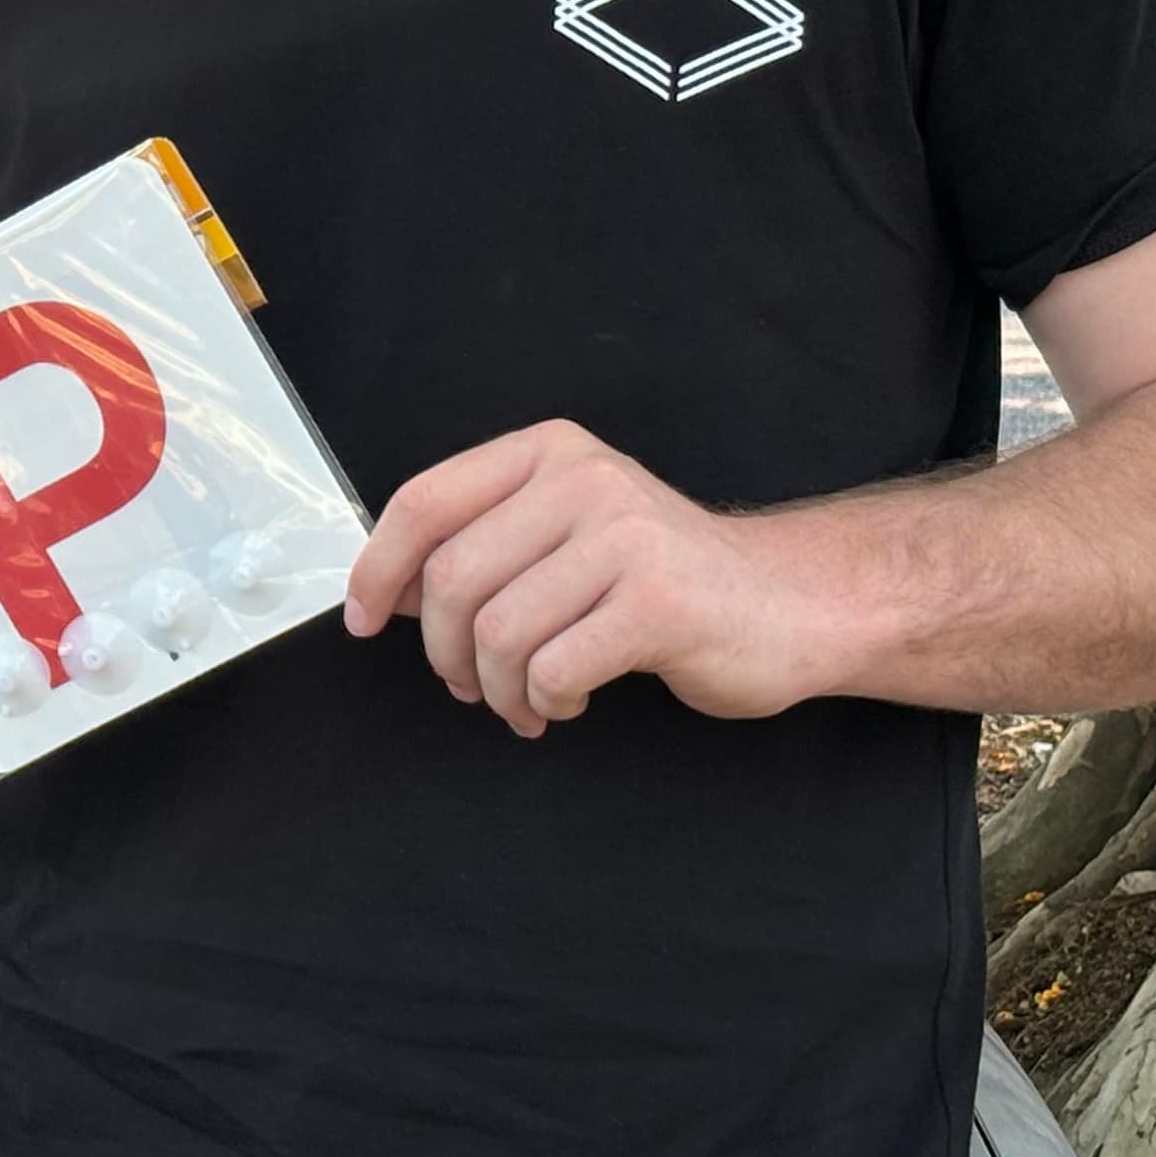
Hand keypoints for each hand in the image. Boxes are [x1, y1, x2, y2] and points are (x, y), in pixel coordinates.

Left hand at [340, 419, 830, 735]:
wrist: (791, 603)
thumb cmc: (665, 578)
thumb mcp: (569, 530)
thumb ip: (487, 541)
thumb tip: (384, 589)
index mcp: (548, 453)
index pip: (424, 501)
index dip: (377, 568)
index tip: (364, 620)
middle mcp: (584, 480)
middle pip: (452, 577)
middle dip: (444, 650)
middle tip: (469, 683)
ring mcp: (625, 538)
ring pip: (499, 632)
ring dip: (498, 689)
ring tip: (526, 701)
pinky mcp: (659, 604)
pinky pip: (554, 670)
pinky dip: (545, 704)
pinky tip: (570, 703)